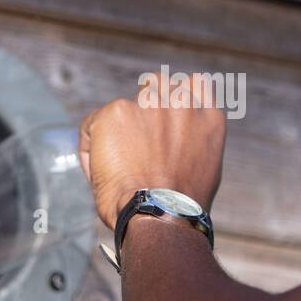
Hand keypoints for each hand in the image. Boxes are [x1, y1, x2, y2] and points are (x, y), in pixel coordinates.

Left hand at [78, 70, 226, 228]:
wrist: (158, 216)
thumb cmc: (180, 208)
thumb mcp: (206, 169)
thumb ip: (194, 143)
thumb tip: (177, 142)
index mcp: (208, 118)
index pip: (194, 84)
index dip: (177, 97)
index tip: (166, 115)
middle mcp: (182, 104)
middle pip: (158, 85)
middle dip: (147, 107)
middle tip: (138, 141)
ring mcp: (150, 104)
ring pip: (126, 102)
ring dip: (122, 119)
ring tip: (119, 155)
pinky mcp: (117, 111)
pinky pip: (94, 122)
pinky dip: (91, 143)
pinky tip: (100, 169)